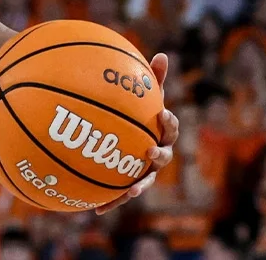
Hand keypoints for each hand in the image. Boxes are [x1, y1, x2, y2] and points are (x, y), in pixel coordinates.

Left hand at [95, 52, 179, 214]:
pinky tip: (96, 210)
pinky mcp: (126, 186)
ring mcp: (143, 173)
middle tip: (149, 151)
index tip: (162, 113)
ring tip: (131, 189)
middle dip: (158, 156)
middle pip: (163, 158)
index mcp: (160, 133)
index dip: (169, 122)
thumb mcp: (141, 97)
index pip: (169, 127)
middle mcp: (156, 155)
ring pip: (144, 182)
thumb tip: (161, 54)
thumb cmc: (135, 113)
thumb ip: (149, 79)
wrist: (124, 138)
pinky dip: (110, 203)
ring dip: (138, 186)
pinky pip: (118, 196)